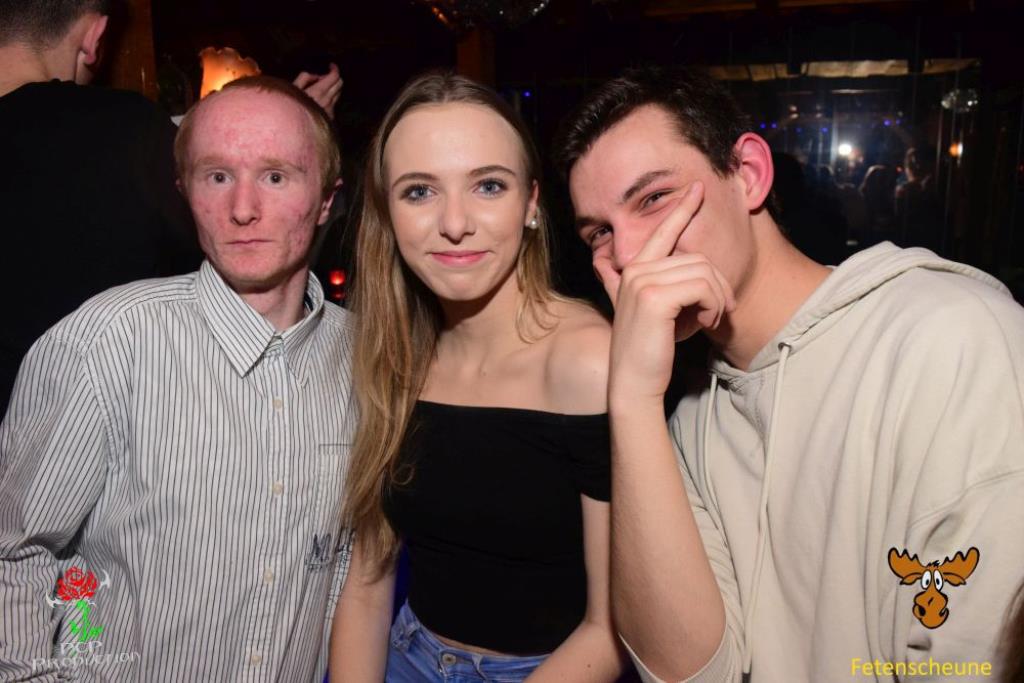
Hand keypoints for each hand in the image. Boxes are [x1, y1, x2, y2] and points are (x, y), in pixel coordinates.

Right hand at [294, 63, 342, 119]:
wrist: (292, 128)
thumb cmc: (290, 106)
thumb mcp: (294, 87)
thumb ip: (306, 77)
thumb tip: (317, 76)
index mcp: (319, 91)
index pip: (335, 76)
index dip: (334, 68)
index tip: (331, 66)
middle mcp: (327, 100)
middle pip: (340, 84)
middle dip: (334, 77)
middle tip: (324, 77)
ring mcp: (330, 109)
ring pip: (338, 93)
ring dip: (333, 88)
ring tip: (320, 89)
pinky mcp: (330, 117)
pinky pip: (334, 104)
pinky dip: (330, 99)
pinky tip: (319, 101)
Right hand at [600, 181, 735, 402]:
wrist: (634, 382)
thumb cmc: (650, 351)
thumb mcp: (654, 313)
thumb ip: (656, 289)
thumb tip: (668, 275)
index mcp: (634, 270)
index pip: (662, 231)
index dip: (682, 208)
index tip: (698, 188)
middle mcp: (635, 269)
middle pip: (698, 258)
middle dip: (718, 285)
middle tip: (718, 312)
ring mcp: (642, 281)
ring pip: (704, 272)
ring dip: (717, 299)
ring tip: (709, 320)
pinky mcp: (654, 297)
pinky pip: (703, 287)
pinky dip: (713, 306)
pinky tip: (704, 323)